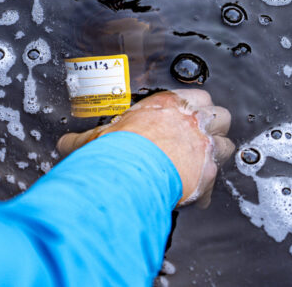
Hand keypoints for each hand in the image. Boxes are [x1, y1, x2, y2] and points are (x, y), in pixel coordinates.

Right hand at [57, 90, 233, 207]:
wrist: (128, 170)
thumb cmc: (116, 149)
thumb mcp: (95, 138)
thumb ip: (82, 139)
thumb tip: (63, 143)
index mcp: (170, 105)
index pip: (198, 96)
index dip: (195, 107)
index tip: (187, 117)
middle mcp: (191, 121)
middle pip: (221, 115)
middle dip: (214, 127)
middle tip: (201, 138)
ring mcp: (203, 145)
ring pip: (227, 144)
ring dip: (217, 155)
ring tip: (203, 164)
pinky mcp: (207, 171)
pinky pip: (217, 179)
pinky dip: (208, 189)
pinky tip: (195, 197)